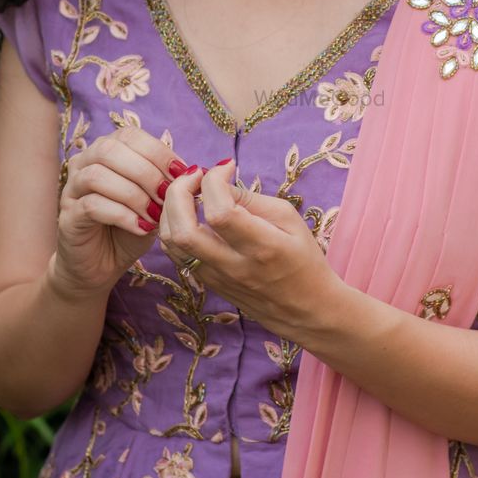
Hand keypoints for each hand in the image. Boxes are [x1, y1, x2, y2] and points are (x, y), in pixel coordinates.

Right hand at [51, 128, 193, 296]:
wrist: (103, 266)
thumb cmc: (131, 228)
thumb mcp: (155, 202)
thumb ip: (167, 183)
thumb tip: (192, 172)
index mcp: (107, 151)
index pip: (129, 135)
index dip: (158, 152)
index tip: (181, 174)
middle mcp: (84, 163)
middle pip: (109, 150)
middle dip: (146, 172)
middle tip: (167, 196)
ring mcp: (72, 189)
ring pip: (98, 176)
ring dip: (134, 195)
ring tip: (155, 215)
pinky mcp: (68, 216)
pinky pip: (92, 205)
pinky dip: (123, 215)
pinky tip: (141, 227)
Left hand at [157, 160, 343, 341]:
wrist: (306, 309)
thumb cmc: (303, 259)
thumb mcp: (289, 219)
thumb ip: (251, 199)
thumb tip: (218, 183)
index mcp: (263, 247)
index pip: (220, 212)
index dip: (214, 181)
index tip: (226, 168)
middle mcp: (234, 265)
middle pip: (183, 230)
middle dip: (178, 192)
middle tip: (195, 175)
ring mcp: (216, 278)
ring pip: (171, 243)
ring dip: (171, 208)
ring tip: (189, 191)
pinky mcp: (207, 283)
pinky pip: (176, 252)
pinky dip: (174, 225)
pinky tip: (188, 212)